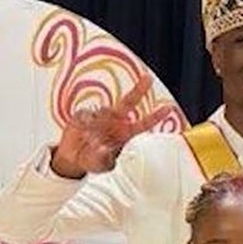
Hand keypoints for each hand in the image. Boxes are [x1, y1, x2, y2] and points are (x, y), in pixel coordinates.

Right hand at [50, 74, 173, 177]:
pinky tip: (82, 129)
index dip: (156, 116)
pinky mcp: (84, 114)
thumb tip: (103, 149)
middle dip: (139, 89)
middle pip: (129, 102)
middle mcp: (115, 121)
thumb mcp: (100, 165)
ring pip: (104, 110)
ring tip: (90, 137)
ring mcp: (100, 116)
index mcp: (124, 133)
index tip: (169, 108)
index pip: (143, 124)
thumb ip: (103, 158)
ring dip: (100, 121)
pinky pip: (86, 114)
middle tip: (149, 78)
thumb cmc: (93, 159)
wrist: (73, 157)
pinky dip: (85, 121)